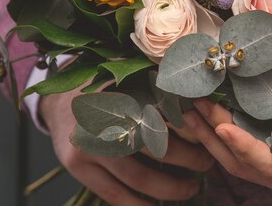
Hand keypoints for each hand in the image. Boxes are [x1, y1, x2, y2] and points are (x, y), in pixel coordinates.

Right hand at [40, 90, 214, 205]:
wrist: (61, 101)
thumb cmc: (110, 90)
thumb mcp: (134, 78)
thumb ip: (163, 89)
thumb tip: (204, 101)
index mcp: (127, 92)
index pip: (169, 114)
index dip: (192, 130)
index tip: (210, 137)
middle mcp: (108, 118)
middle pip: (158, 146)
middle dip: (189, 159)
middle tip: (207, 163)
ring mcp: (90, 144)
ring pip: (139, 176)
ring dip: (170, 187)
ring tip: (191, 188)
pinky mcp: (77, 165)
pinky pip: (114, 194)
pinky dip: (138, 205)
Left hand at [183, 99, 271, 202]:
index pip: (268, 165)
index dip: (244, 146)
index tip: (222, 125)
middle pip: (241, 162)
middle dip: (215, 135)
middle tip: (193, 104)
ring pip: (236, 160)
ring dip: (211, 136)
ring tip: (190, 109)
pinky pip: (243, 153)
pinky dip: (225, 136)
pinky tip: (212, 117)